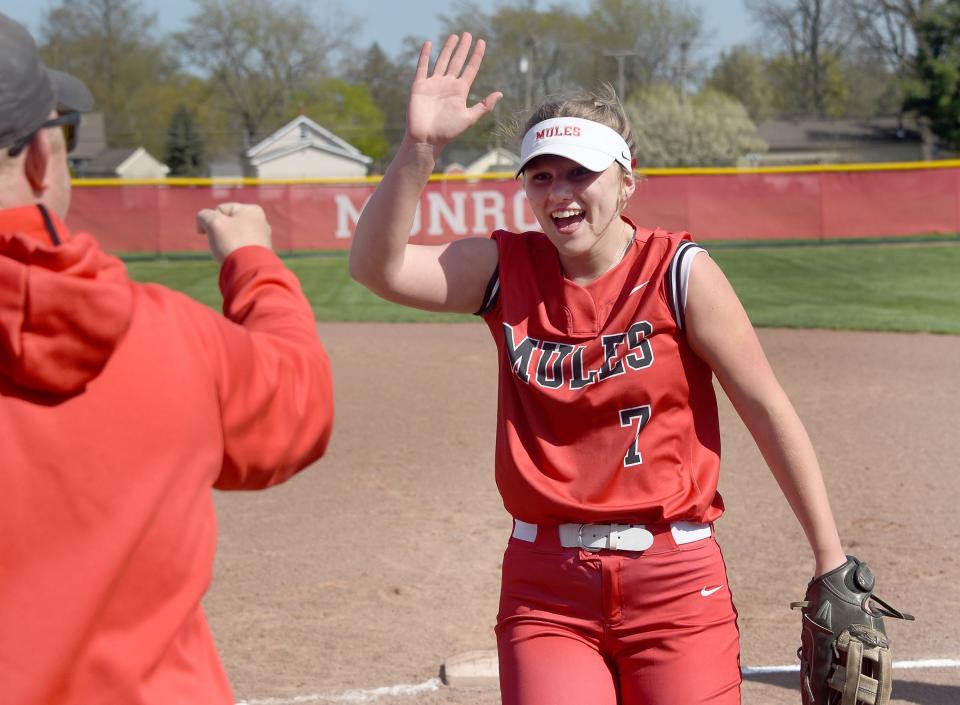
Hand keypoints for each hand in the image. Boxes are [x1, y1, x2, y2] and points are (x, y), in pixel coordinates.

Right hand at [196, 203, 272, 262]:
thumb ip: (204, 216)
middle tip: (223, 244)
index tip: (212, 233)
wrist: (250, 271)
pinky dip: (234, 254)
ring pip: (233, 238)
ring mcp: (262, 238)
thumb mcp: (213, 223)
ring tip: (230, 253)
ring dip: (226, 245)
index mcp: (252, 210)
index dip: (212, 221)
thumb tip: (204, 224)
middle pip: (228, 224)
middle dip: (220, 234)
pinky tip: (236, 261)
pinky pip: (241, 250)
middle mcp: (261, 222)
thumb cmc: (233, 243)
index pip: (221, 210)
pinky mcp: (261, 253)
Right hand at [407, 33, 502, 154]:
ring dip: (447, 48)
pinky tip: (429, 44)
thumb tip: (500, 93)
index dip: (476, 56)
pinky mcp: (419, 86)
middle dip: (463, 48)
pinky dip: (424, 55)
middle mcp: (447, 85)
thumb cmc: (447, 132)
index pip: (470, 69)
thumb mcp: (469, 118)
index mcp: (460, 91)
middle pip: (457, 62)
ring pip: (442, 61)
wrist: (426, 139)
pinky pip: (422, 67)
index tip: (481, 42)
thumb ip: (483, 106)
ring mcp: (433, 84)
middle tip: (468, 34)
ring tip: (454, 36)